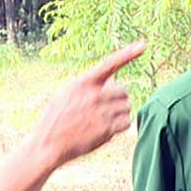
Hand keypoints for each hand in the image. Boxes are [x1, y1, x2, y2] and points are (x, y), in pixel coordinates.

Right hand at [38, 41, 144, 165]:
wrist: (48, 145)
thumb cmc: (56, 118)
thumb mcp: (66, 94)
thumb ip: (88, 85)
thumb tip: (112, 80)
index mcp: (83, 83)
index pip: (109, 64)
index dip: (127, 54)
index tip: (143, 45)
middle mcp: (94, 96)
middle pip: (123, 91)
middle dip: (117, 99)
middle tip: (103, 109)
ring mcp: (102, 112)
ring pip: (126, 107)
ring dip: (118, 114)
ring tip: (100, 121)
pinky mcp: (107, 129)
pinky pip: (126, 123)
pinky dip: (120, 127)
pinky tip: (103, 130)